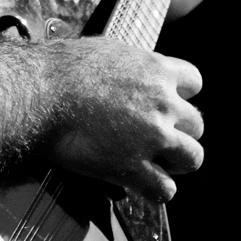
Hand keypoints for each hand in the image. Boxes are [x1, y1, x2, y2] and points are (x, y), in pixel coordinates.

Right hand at [48, 38, 203, 201]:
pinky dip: (156, 190)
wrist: (43, 92)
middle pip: (196, 124)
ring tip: (157, 162)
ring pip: (192, 158)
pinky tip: (141, 183)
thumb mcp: (109, 50)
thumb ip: (134, 65)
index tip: (169, 101)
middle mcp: (163, 103)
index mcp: (157, 70)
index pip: (194, 82)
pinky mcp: (133, 167)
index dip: (182, 94)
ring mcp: (152, 137)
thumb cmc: (65, 68)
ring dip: (176, 161)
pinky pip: (164, 190)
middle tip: (159, 136)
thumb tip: (135, 71)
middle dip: (180, 131)